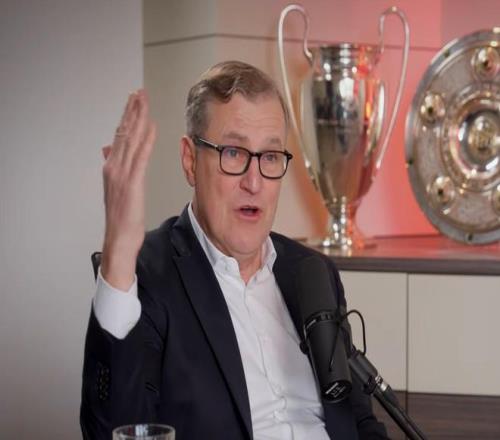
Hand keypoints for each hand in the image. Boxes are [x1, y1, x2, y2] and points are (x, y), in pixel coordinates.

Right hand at [100, 90, 155, 289]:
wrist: (118, 237)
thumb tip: (107, 148)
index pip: (120, 136)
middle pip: (124, 133)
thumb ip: (113, 165)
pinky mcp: (132, 183)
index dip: (127, 117)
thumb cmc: (121, 215)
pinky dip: (145, 140)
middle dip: (132, 111)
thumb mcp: (116, 187)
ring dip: (138, 119)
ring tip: (143, 101)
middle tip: (139, 92)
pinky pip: (140, 157)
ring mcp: (121, 174)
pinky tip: (150, 126)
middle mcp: (114, 167)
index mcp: (111, 167)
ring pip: (130, 140)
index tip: (133, 101)